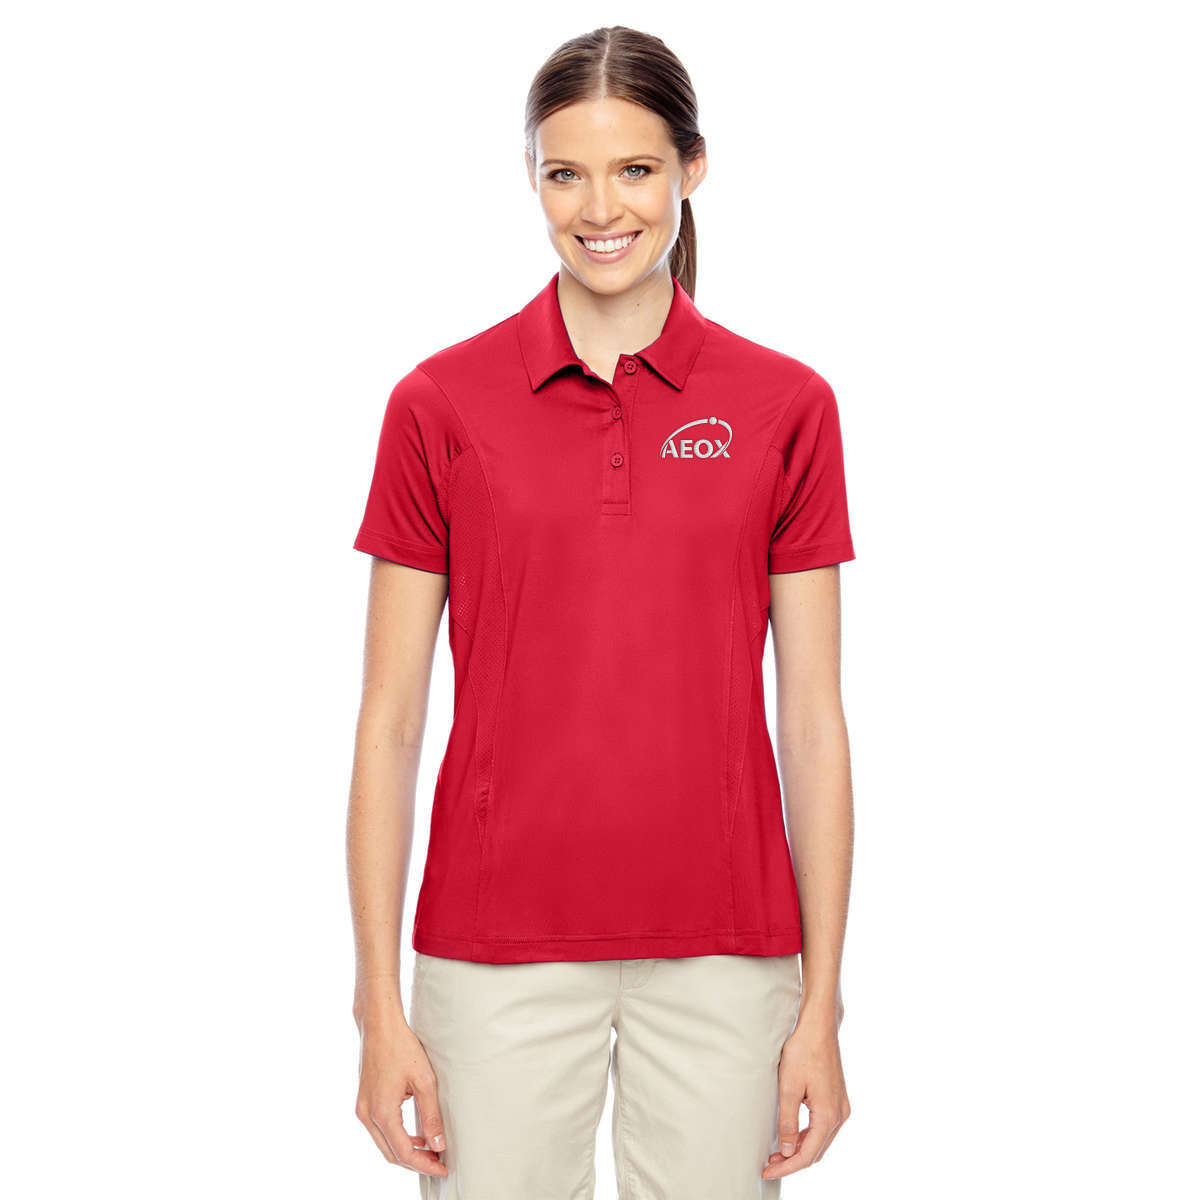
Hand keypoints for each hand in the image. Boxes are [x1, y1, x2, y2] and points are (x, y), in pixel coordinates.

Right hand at [354, 1010, 448, 1176]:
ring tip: (430, 1150)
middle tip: (439, 1162)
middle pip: (392, 1154)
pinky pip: (379, 1130)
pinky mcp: (362, 1102)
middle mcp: (367, 1116)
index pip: (404, 1153)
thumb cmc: (402, 1047)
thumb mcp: (424, 1081)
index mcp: (382, 1113)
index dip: (425, 1165)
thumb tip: (439, 1144)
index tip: (443, 1169)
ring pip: (384, 1144)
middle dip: (416, 1162)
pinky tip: (414, 1134)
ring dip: (406, 1151)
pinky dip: (396, 1138)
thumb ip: (431, 1115)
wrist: (378, 1025)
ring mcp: (362, 1109)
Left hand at [762, 1013, 850, 1179]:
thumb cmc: (802, 1052)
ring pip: (820, 1140)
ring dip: (800, 1149)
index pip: (807, 1154)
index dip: (787, 1167)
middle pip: (816, 1151)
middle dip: (793, 1161)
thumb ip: (787, 1122)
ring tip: (777, 1153)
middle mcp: (840, 1114)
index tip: (767, 1172)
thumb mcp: (789, 1088)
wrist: (818, 1027)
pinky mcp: (837, 1099)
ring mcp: (841, 1107)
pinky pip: (823, 1127)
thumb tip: (786, 1151)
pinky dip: (807, 1136)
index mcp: (829, 1115)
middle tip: (769, 1165)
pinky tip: (792, 1135)